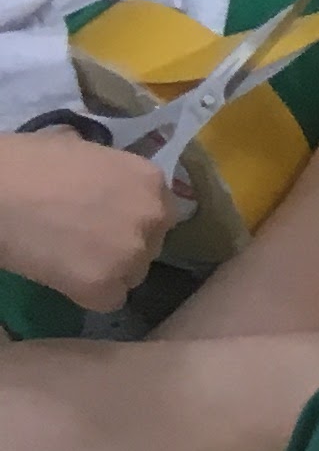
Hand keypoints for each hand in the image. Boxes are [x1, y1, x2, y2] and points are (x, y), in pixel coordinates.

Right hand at [0, 130, 176, 308]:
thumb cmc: (27, 164)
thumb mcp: (83, 150)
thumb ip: (110, 172)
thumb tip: (106, 180)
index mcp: (150, 180)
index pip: (159, 212)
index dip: (131, 220)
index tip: (106, 222)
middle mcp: (153, 216)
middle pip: (151, 244)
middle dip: (123, 246)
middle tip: (85, 241)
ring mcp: (132, 253)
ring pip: (133, 274)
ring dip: (108, 271)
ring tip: (69, 258)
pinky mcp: (104, 285)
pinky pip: (109, 300)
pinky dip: (88, 294)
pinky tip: (63, 276)